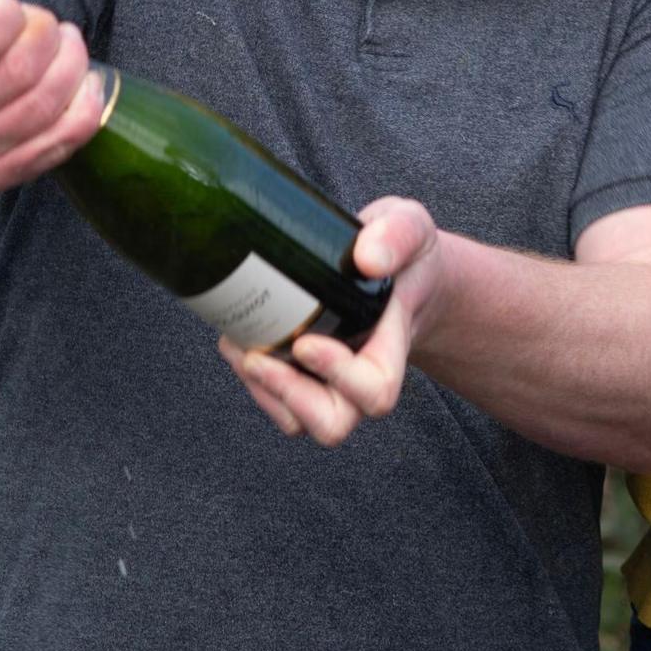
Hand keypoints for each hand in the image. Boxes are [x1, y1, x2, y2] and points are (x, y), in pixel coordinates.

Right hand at [0, 0, 101, 192]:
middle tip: (51, 27)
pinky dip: (86, 107)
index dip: (12, 14)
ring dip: (72, 67)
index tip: (12, 10)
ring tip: (69, 48)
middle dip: (50, 37)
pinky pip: (60, 142)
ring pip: (45, 106)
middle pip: (21, 72)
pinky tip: (84, 84)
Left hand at [217, 196, 447, 447]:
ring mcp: (331, 382)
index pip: (375, 389)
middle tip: (257, 357)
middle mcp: (361, 375)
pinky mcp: (304, 376)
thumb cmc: (405, 255)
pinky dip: (252, 382)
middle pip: (332, 423)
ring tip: (240, 346)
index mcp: (391, 346)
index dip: (338, 377)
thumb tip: (366, 257)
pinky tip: (239, 342)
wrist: (400, 272)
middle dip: (289, 396)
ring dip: (262, 390)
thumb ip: (397, 235)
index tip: (304, 342)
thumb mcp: (411, 227)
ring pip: (297, 421)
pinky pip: (276, 404)